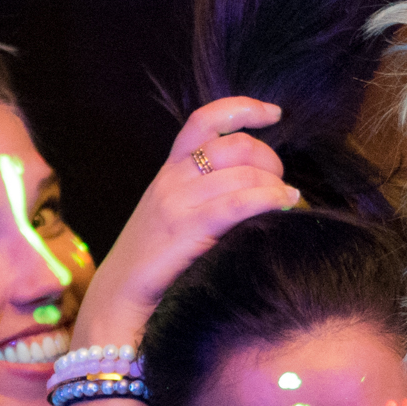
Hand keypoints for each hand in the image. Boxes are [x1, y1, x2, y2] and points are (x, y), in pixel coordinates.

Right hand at [73, 97, 297, 345]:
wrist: (118, 297)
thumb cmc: (154, 260)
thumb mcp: (172, 212)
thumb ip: (202, 190)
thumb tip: (255, 179)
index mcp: (169, 170)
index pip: (205, 121)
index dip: (243, 108)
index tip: (273, 114)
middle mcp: (173, 179)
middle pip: (236, 146)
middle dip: (270, 160)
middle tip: (282, 184)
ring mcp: (178, 203)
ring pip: (243, 174)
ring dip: (275, 186)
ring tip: (287, 202)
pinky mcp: (187, 230)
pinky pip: (238, 203)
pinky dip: (269, 199)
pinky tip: (284, 206)